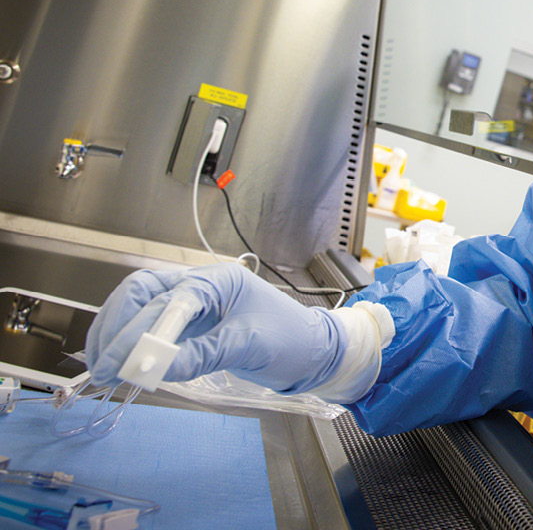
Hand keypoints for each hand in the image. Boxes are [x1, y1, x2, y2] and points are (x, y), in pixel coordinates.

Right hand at [86, 263, 343, 392]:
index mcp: (217, 280)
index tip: (122, 363)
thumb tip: (154, 367)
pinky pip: (151, 326)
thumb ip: (203, 354)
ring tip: (104, 368)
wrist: (312, 351)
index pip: (165, 299)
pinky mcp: (191, 323)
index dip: (137, 331)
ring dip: (118, 334)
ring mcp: (193, 303)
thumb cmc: (290, 340)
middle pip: (143, 296)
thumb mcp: (249, 346)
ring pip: (141, 307)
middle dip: (118, 331)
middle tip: (104, 368)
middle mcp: (200, 284)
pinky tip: (122, 362)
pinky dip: (132, 341)